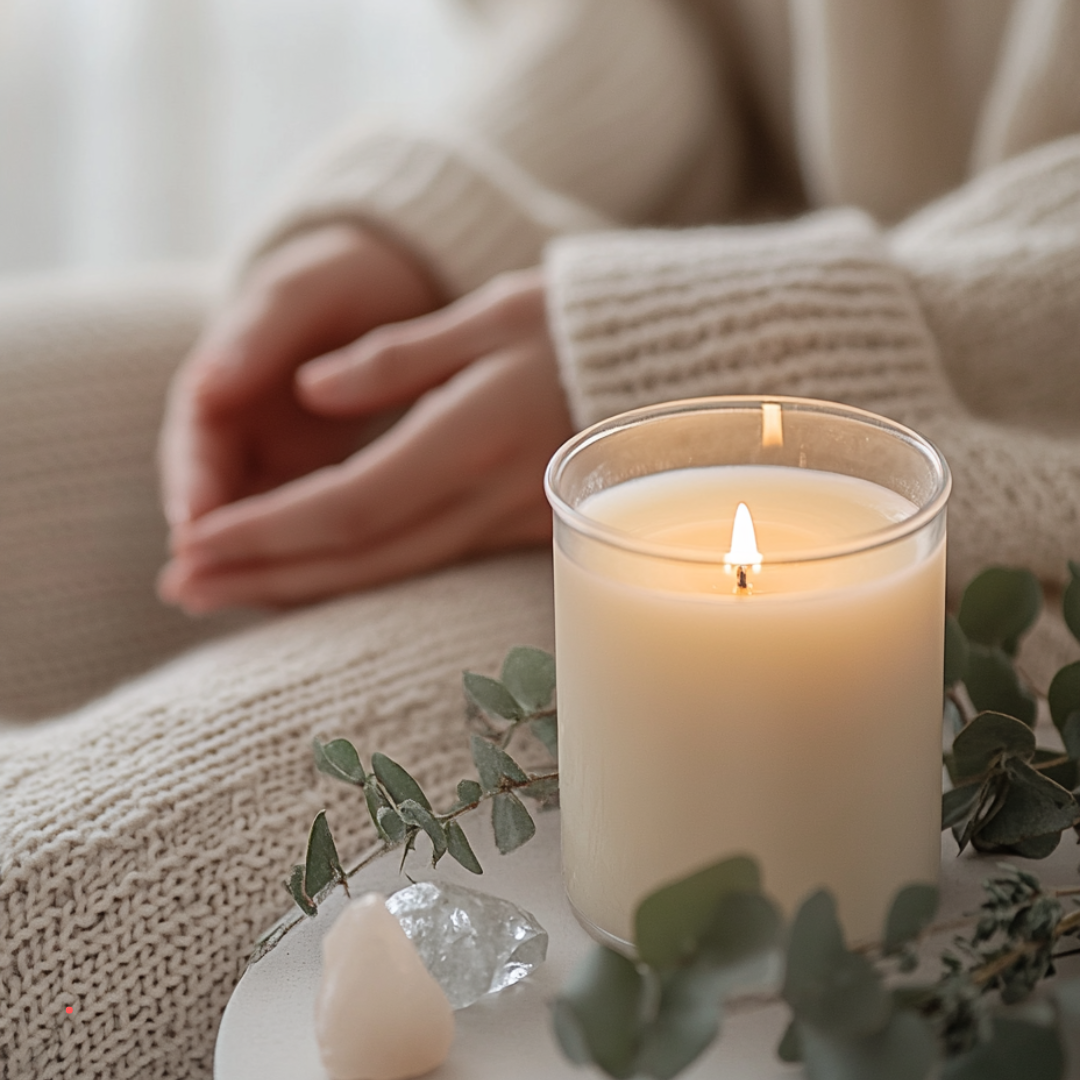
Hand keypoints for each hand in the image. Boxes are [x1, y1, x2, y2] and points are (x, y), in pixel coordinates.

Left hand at [158, 268, 572, 611]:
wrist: (668, 373)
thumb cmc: (575, 331)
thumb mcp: (489, 315)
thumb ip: (398, 356)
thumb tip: (309, 390)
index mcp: (472, 437)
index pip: (351, 505)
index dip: (268, 531)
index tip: (196, 540)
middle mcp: (485, 497)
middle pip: (358, 557)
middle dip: (263, 576)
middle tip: (180, 587)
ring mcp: (501, 525)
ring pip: (385, 575)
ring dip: (297, 590)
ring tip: (220, 594)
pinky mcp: (509, 534)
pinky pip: (417, 569)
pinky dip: (350, 581)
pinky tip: (305, 583)